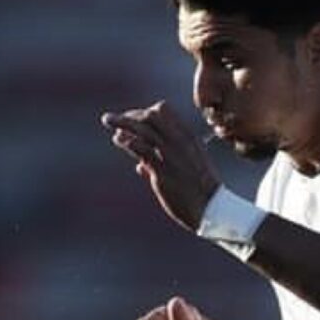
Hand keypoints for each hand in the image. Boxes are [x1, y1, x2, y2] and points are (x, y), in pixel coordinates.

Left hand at [99, 101, 221, 231]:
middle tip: (112, 119)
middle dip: (130, 115)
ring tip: (107, 120)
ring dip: (123, 122)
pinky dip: (128, 141)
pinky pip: (142, 149)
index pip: (164, 112)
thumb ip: (159, 165)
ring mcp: (171, 155)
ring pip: (144, 129)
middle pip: (151, 116)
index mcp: (187, 138)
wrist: (211, 208)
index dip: (144, 113)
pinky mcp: (162, 171)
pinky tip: (118, 140)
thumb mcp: (185, 170)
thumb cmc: (198, 192)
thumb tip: (140, 167)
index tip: (131, 120)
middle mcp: (179, 142)